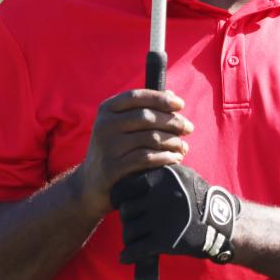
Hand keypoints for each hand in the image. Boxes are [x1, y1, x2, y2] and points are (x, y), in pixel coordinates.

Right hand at [78, 89, 193, 215]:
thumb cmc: (114, 149)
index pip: (137, 97)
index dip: (161, 98)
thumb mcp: (121, 126)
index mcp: (106, 109)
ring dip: (173, 141)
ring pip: (150, 137)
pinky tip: (175, 158)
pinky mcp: (112, 167)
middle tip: (189, 128)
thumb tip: (171, 95)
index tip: (181, 104)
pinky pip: (147, 158)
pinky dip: (166, 157)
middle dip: (173, 121)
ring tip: (183, 147)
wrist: (90, 184)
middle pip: (147, 117)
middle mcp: (104, 125)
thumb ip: (143, 110)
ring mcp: (107, 146)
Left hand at [111, 165, 240, 264]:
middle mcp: (158, 196)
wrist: (220, 220)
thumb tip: (134, 169)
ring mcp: (160, 219)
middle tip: (131, 223)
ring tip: (133, 240)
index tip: (119, 203)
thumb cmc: (198, 197)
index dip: (118, 197)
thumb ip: (159, 173)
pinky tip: (126, 257)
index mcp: (160, 177)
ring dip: (129, 238)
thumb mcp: (181, 175)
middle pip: (126, 210)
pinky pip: (136, 249)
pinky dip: (128, 255)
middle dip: (127, 219)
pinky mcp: (164, 240)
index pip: (125, 186)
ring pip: (129, 231)